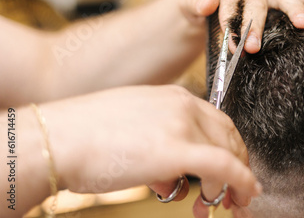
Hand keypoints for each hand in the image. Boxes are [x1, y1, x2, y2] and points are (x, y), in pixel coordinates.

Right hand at [34, 85, 260, 210]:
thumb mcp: (132, 129)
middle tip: (232, 193)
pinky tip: (247, 194)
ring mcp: (182, 126)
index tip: (229, 170)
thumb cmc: (84, 136)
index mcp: (173, 97)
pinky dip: (242, 181)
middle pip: (228, 137)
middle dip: (236, 166)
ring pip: (227, 153)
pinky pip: (224, 166)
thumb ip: (160, 146)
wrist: (56, 139)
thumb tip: (172, 177)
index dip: (230, 149)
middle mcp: (183, 106)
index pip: (217, 122)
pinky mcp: (177, 150)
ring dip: (231, 182)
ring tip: (214, 205)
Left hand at [175, 0, 303, 52]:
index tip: (229, 42)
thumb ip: (194, 1)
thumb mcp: (186, 3)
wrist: (203, 6)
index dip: (229, 21)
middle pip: (257, 3)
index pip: (229, 0)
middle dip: (256, 26)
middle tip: (254, 46)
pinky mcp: (279, 2)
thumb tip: (209, 2)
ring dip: (294, 10)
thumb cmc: (196, 6)